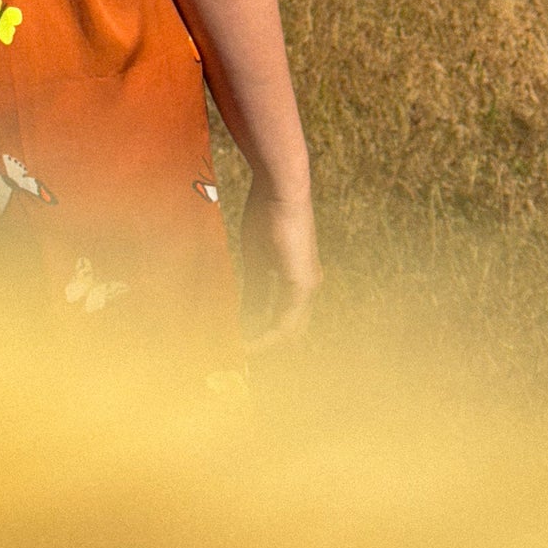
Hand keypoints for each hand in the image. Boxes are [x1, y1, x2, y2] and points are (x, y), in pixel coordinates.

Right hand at [239, 182, 320, 353]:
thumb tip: (244, 314)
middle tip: (241, 357)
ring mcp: (308, 286)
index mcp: (297, 278)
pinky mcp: (302, 284)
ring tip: (243, 354)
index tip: (239, 344)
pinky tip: (251, 342)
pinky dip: (269, 334)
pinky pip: (286, 321)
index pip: (282, 317)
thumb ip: (253, 289)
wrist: (280, 191)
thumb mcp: (256, 259)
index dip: (262, 334)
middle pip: (290, 329)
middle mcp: (308, 286)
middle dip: (266, 344)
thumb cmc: (266, 214)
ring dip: (266, 343)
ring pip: (290, 329)